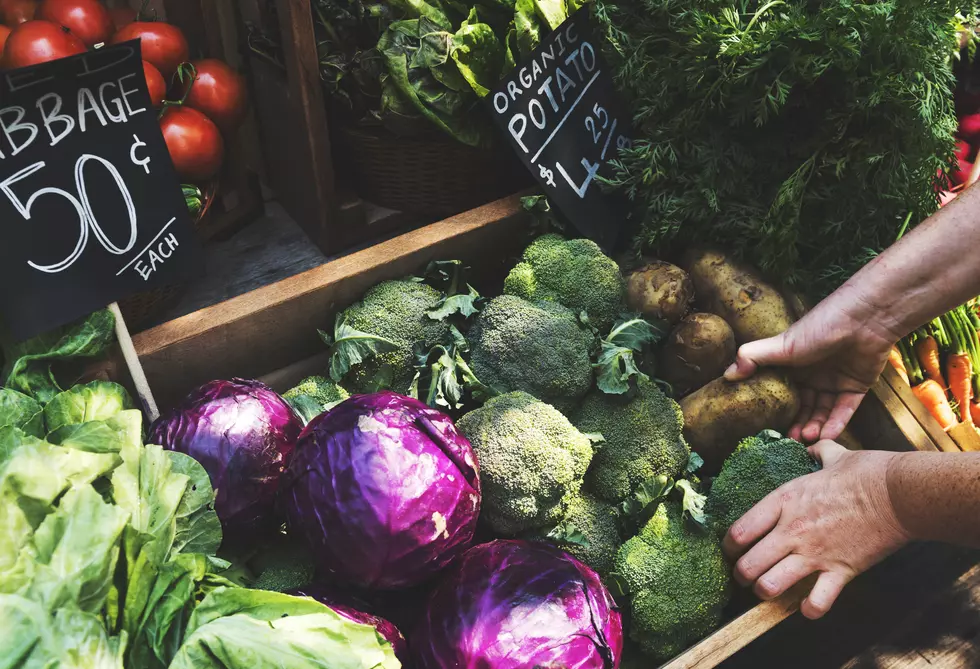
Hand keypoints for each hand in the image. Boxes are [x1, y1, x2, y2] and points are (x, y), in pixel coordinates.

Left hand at [723, 441, 909, 618]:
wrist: (899, 493)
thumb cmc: (866, 472)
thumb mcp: (833, 455)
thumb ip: (817, 452)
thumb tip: (813, 446)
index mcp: (784, 501)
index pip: (739, 531)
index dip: (728, 546)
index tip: (731, 550)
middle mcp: (792, 530)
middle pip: (747, 565)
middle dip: (741, 574)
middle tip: (745, 575)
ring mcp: (815, 553)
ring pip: (770, 586)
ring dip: (765, 592)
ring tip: (768, 589)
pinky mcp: (841, 571)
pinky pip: (816, 602)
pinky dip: (809, 609)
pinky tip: (806, 606)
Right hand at [725, 286, 898, 441]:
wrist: (863, 319)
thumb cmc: (819, 327)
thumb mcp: (780, 344)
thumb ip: (752, 357)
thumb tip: (726, 375)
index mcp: (793, 364)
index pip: (782, 392)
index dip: (777, 411)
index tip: (769, 429)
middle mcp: (813, 374)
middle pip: (803, 406)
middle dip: (797, 425)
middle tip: (790, 442)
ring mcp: (835, 381)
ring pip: (822, 411)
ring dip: (815, 427)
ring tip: (807, 440)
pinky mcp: (857, 386)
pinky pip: (844, 410)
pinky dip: (836, 423)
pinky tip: (826, 436)